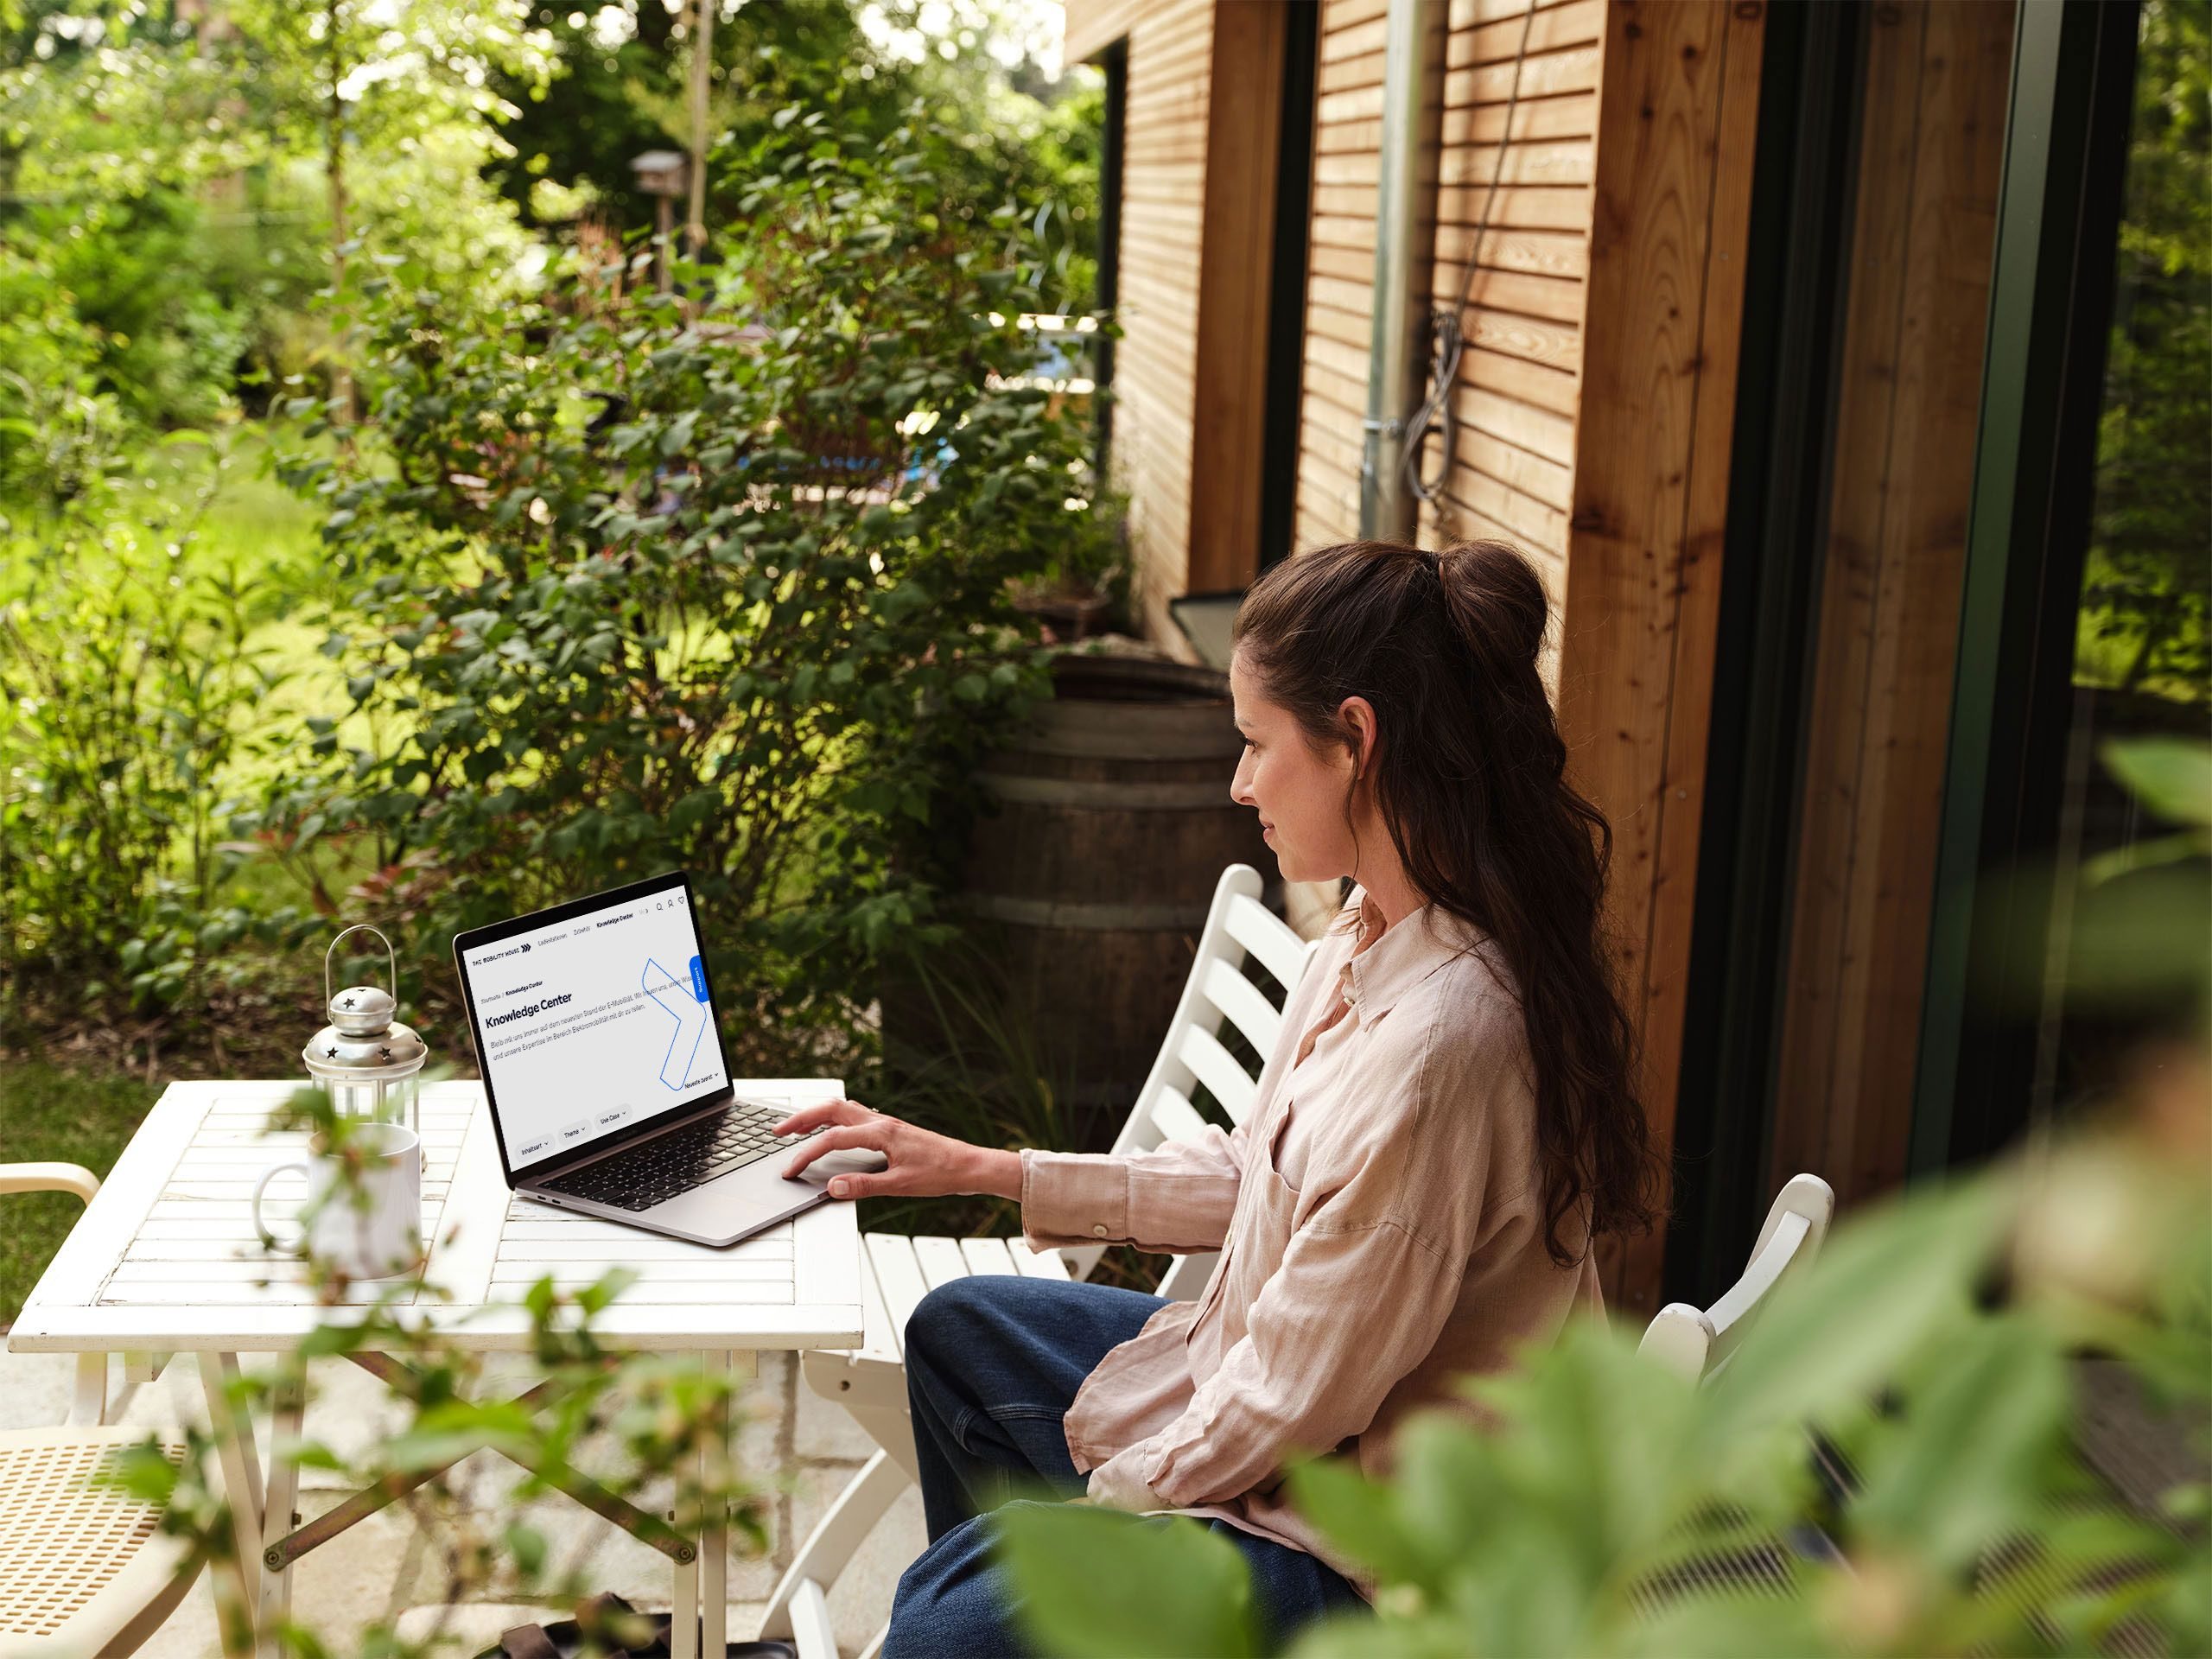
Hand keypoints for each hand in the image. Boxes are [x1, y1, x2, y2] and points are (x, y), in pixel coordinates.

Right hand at [772, 1098, 1022, 1202]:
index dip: (806, 1154)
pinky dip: (834, 1119)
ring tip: (795, 1128)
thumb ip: (863, 1186)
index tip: (790, 1170)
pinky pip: (854, 1115)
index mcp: (881, 1132)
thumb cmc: (941, 1174)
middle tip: (777, 1131)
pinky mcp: (890, 1129)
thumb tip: (831, 1187)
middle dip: (801, 1119)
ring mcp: (885, 1123)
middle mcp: (881, 1122)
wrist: (969, 1166)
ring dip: (816, 1115)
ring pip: (842, 1109)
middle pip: (831, 1110)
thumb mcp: (900, 1186)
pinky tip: (830, 1130)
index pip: (832, 1139)